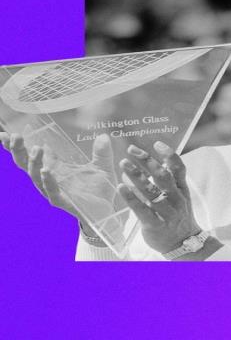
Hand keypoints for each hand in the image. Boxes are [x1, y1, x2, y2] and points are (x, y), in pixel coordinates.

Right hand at [0, 131, 122, 242]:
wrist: (106, 211)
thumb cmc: (99, 188)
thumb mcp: (103, 166)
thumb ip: (102, 152)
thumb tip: (104, 136)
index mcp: (55, 167)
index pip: (31, 154)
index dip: (17, 145)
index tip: (6, 133)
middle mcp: (50, 178)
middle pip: (26, 164)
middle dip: (18, 150)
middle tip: (15, 136)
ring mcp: (54, 190)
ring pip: (36, 176)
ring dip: (34, 163)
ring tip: (37, 149)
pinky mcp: (62, 201)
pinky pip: (51, 191)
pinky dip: (48, 180)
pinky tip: (46, 170)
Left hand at [118, 141, 201, 254]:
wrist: (183, 244)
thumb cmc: (176, 215)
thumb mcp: (178, 195)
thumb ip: (167, 178)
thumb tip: (148, 160)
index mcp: (181, 189)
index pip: (179, 168)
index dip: (169, 155)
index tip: (157, 143)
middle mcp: (175, 199)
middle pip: (163, 176)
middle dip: (147, 161)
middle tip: (132, 149)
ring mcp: (166, 212)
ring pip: (151, 191)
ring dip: (136, 176)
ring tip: (123, 163)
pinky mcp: (155, 225)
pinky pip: (142, 210)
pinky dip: (131, 198)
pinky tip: (121, 187)